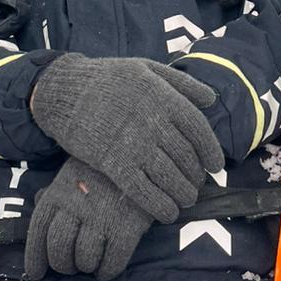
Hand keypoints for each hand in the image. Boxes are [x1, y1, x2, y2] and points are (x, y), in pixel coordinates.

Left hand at [24, 158, 151, 280]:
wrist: (138, 157)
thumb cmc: (101, 170)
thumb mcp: (73, 173)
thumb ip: (56, 190)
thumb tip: (38, 200)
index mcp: (58, 193)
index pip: (39, 230)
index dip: (34, 257)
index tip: (36, 274)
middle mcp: (76, 206)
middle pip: (59, 250)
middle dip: (63, 265)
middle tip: (71, 267)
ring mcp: (101, 217)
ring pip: (84, 259)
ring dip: (86, 267)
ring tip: (91, 263)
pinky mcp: (127, 227)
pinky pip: (112, 262)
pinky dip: (107, 271)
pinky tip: (107, 268)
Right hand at [29, 53, 223, 220]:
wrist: (64, 91)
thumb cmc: (107, 78)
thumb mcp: (146, 67)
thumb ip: (181, 82)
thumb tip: (211, 99)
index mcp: (162, 95)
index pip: (198, 128)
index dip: (211, 150)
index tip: (216, 165)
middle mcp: (152, 120)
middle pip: (186, 156)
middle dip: (196, 175)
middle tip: (197, 184)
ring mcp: (132, 143)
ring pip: (169, 176)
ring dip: (183, 193)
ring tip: (186, 199)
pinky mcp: (113, 162)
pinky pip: (143, 190)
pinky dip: (159, 205)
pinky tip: (167, 212)